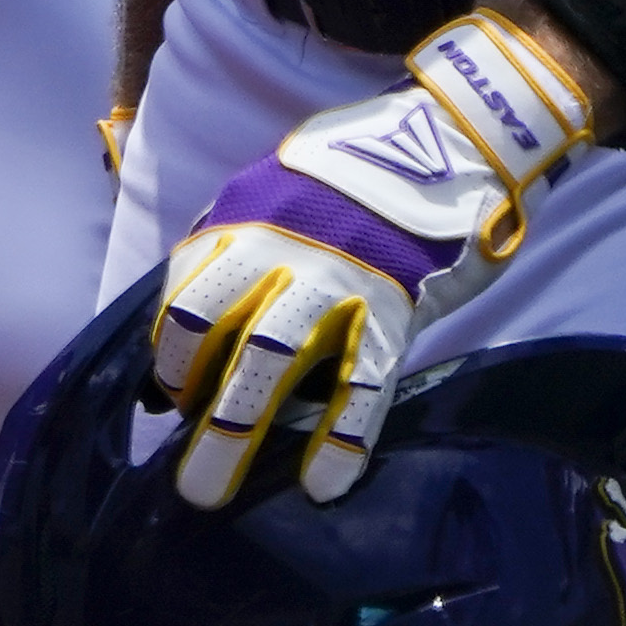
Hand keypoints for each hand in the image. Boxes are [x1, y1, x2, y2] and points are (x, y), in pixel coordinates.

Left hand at [152, 11, 593, 505]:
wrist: (454, 136)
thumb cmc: (358, 180)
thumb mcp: (279, 191)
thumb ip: (238, 248)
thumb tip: (192, 336)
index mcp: (245, 212)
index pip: (184, 292)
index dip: (172, 354)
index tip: (177, 397)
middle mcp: (279, 242)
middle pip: (213, 328)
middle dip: (190, 400)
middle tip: (181, 468)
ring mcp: (336, 273)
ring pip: (272, 357)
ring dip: (235, 428)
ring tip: (210, 489)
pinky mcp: (394, 302)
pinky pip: (360, 380)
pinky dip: (340, 436)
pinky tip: (324, 483)